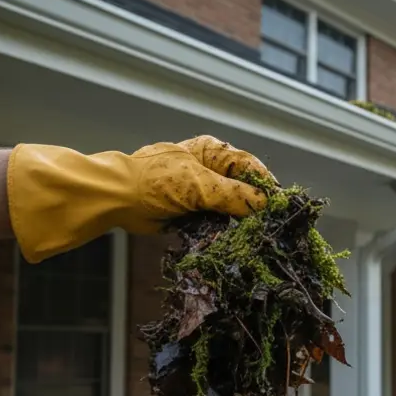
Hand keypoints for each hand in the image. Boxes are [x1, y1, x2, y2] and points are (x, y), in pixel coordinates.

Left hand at [8, 135, 272, 262]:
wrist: (117, 198)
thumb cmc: (156, 182)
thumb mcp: (200, 185)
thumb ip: (234, 195)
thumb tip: (264, 204)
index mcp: (213, 152)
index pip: (249, 166)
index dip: (265, 185)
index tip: (278, 206)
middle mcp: (209, 169)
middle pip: (242, 188)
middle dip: (252, 207)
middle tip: (267, 227)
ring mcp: (199, 191)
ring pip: (229, 207)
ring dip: (236, 222)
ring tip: (251, 238)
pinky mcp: (190, 211)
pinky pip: (213, 221)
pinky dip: (220, 231)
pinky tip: (230, 242)